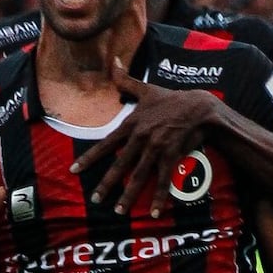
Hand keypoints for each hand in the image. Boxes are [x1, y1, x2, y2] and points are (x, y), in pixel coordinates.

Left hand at [71, 61, 226, 217]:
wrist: (198, 106)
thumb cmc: (170, 98)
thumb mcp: (146, 89)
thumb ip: (125, 80)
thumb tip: (114, 60)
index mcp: (131, 124)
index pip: (105, 144)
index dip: (89, 158)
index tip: (74, 170)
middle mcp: (140, 138)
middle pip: (119, 165)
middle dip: (106, 184)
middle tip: (95, 199)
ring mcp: (155, 148)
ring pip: (138, 176)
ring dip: (128, 196)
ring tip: (119, 211)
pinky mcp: (171, 156)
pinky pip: (163, 180)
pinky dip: (159, 197)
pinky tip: (154, 212)